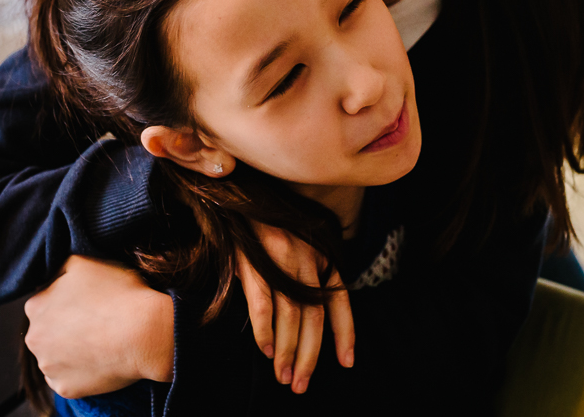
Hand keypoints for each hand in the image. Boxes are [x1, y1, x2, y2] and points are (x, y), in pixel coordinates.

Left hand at [23, 255, 173, 397]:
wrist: (144, 332)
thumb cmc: (118, 293)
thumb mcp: (84, 261)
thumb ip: (60, 267)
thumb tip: (54, 276)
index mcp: (36, 306)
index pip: (46, 301)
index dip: (68, 299)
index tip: (89, 301)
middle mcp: (34, 338)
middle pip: (47, 330)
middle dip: (65, 326)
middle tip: (95, 320)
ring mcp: (49, 367)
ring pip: (56, 356)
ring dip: (72, 349)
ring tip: (102, 340)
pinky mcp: (66, 388)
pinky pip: (70, 378)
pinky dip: (82, 370)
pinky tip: (101, 359)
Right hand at [236, 224, 354, 393]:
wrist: (237, 199)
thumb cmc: (268, 229)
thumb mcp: (297, 249)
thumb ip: (306, 280)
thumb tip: (308, 326)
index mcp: (322, 256)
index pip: (339, 303)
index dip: (345, 334)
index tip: (346, 363)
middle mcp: (306, 259)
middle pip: (313, 317)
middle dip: (309, 356)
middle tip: (301, 383)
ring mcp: (281, 259)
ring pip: (291, 315)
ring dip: (287, 351)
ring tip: (283, 376)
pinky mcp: (255, 260)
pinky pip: (263, 303)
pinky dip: (265, 330)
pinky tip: (266, 350)